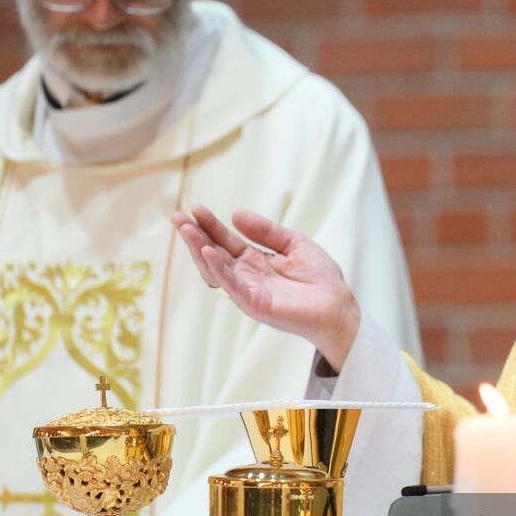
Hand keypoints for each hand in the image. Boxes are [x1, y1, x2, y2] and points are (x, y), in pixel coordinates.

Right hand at [172, 206, 360, 369]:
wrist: (338, 306)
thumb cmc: (320, 279)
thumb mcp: (293, 243)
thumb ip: (266, 231)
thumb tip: (236, 214)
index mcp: (254, 261)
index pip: (225, 241)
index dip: (210, 225)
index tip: (196, 209)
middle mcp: (246, 276)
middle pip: (213, 254)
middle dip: (195, 235)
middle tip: (177, 216)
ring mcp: (247, 291)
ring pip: (215, 270)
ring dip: (199, 249)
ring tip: (187, 229)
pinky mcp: (255, 304)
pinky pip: (232, 286)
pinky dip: (218, 269)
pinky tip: (208, 252)